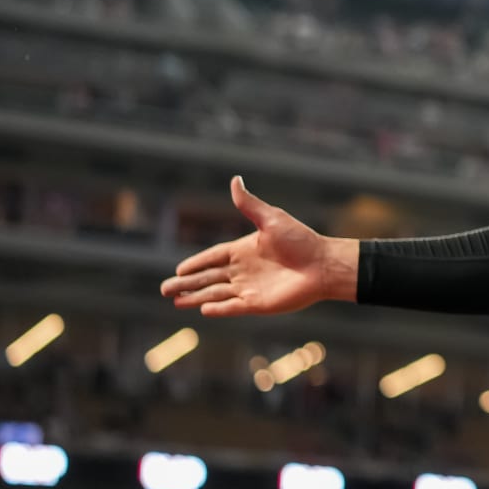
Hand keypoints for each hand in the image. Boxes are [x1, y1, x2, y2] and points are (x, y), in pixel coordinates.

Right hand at [159, 176, 356, 317]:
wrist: (324, 264)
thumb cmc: (301, 240)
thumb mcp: (271, 219)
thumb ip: (249, 205)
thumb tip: (235, 180)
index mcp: (244, 250)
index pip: (212, 257)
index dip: (195, 263)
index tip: (178, 270)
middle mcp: (244, 270)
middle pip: (208, 278)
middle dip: (186, 284)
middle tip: (164, 289)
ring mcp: (250, 288)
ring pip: (216, 294)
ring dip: (196, 297)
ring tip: (175, 300)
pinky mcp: (259, 303)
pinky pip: (234, 306)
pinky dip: (219, 308)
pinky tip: (203, 309)